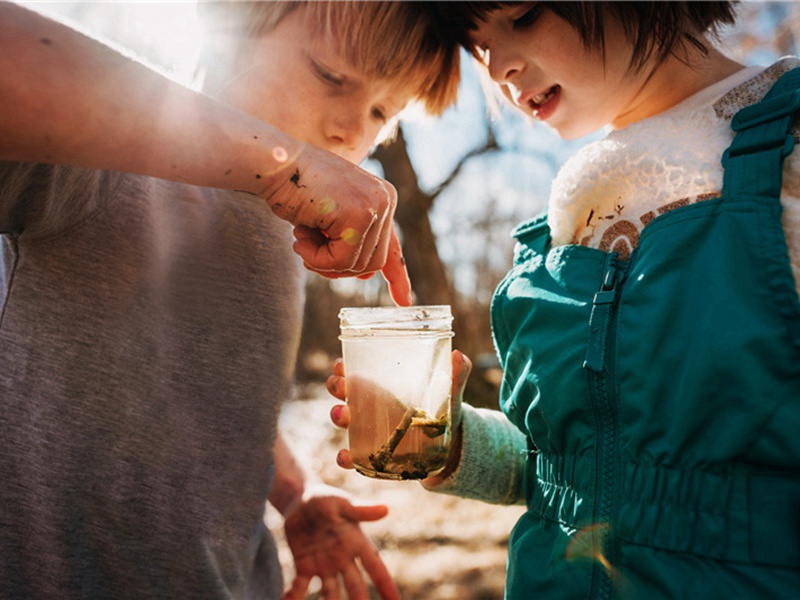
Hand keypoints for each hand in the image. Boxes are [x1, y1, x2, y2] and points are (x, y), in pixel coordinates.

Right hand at [261, 144, 411, 305]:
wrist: (271, 162)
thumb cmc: (291, 188)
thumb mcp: (327, 217)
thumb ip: (349, 241)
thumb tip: (366, 275)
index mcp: (381, 197)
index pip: (392, 246)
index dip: (397, 276)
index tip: (404, 302)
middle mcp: (385, 199)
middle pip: (373, 262)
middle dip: (338, 265)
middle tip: (307, 251)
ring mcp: (376, 205)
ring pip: (357, 265)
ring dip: (322, 261)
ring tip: (301, 238)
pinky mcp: (361, 214)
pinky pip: (341, 260)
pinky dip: (316, 258)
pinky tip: (300, 237)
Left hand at [281, 485, 399, 599]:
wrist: (299, 498)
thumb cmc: (326, 498)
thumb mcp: (343, 503)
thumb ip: (361, 509)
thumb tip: (386, 509)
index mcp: (357, 543)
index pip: (376, 567)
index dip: (385, 584)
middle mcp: (343, 559)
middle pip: (355, 586)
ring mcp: (324, 565)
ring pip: (331, 593)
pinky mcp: (304, 566)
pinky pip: (300, 587)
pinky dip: (294, 597)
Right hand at [327, 351, 471, 470]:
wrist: (451, 449)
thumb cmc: (444, 414)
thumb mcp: (450, 395)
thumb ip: (456, 377)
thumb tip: (458, 356)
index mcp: (384, 387)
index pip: (357, 372)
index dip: (343, 367)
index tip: (340, 364)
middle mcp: (371, 407)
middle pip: (344, 393)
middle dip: (337, 387)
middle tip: (341, 387)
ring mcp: (370, 430)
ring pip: (344, 420)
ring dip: (337, 415)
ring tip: (343, 415)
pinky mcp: (374, 454)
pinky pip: (353, 455)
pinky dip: (345, 457)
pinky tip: (346, 456)